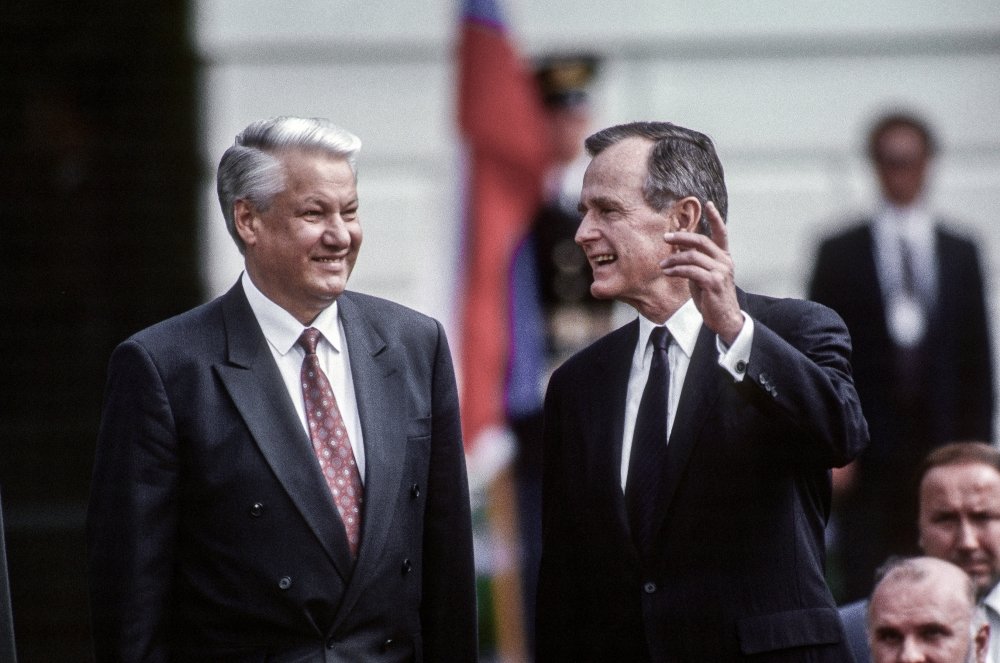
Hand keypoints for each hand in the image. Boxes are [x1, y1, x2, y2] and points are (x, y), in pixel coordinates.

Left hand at [660, 201, 743, 344]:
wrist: (724, 319)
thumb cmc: (711, 297)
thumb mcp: (702, 275)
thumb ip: (694, 260)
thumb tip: (679, 244)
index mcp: (724, 257)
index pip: (721, 233)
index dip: (715, 218)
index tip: (708, 204)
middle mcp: (724, 261)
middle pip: (701, 241)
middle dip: (681, 236)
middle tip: (665, 237)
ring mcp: (721, 271)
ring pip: (692, 256)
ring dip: (673, 259)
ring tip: (662, 265)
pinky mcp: (713, 282)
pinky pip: (690, 270)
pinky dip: (676, 270)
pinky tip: (667, 272)